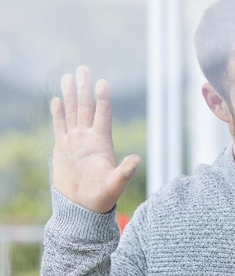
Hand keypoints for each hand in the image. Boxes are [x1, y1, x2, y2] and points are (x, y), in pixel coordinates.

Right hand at [51, 66, 140, 212]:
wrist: (83, 206)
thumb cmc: (102, 197)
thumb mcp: (115, 184)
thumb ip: (125, 172)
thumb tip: (137, 160)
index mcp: (102, 142)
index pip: (102, 115)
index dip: (103, 99)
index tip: (102, 82)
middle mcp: (88, 138)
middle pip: (86, 108)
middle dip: (84, 89)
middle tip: (83, 69)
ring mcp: (75, 141)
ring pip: (72, 113)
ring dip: (70, 95)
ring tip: (69, 77)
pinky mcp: (62, 148)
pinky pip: (59, 126)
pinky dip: (58, 113)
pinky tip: (57, 100)